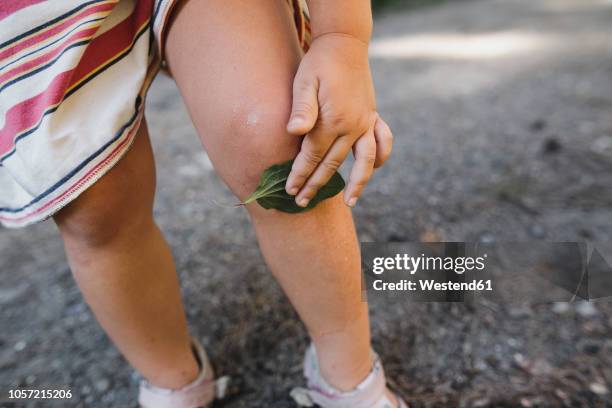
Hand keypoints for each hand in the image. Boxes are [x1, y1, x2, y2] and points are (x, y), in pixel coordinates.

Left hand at [285, 33, 392, 207]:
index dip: (299, 174)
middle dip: (315, 184)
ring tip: (349, 202)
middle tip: (301, 203)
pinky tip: (374, 169)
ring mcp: (366, 121)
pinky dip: (380, 157)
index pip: (312, 155)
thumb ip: (301, 108)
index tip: (289, 190)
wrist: (344, 43)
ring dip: (357, 183)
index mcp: (334, 119)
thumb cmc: (318, 62)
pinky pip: (382, 141)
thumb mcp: (303, 81)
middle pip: (332, 163)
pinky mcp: (372, 116)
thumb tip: (294, 132)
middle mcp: (353, 125)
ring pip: (364, 160)